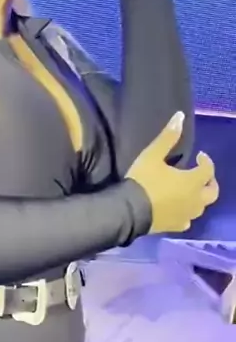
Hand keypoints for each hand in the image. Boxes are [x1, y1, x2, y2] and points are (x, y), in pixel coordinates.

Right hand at [126, 112, 218, 233]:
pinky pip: (187, 221)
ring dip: (199, 198)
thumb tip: (180, 116)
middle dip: (209, 181)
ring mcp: (186, 215)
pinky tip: (179, 210)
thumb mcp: (153, 155)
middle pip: (212, 192)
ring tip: (190, 191)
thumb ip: (168, 136)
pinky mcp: (176, 226)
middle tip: (201, 175)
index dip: (206, 161)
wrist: (129, 211)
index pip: (208, 170)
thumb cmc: (143, 181)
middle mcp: (195, 200)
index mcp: (193, 181)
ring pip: (201, 207)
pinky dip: (186, 213)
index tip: (199, 155)